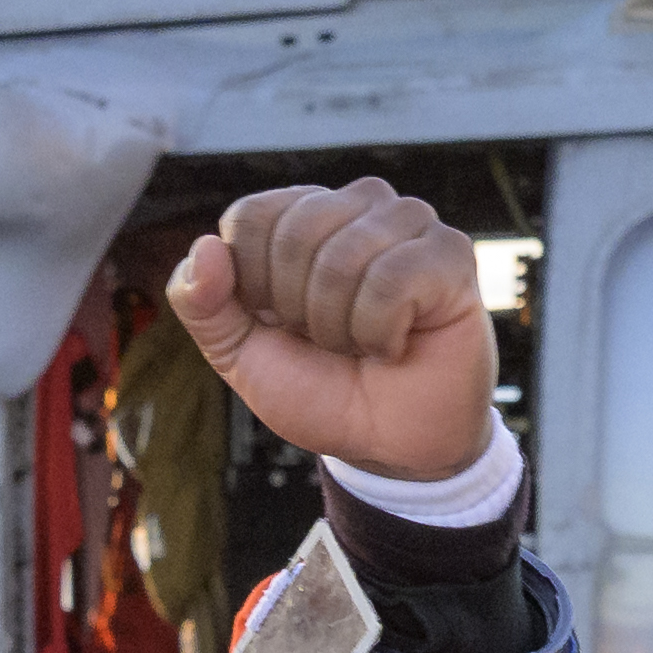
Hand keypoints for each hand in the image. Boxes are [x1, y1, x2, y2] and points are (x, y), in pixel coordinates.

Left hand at [171, 181, 497, 486]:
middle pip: (295, 233)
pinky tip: (396, 344)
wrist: (388, 446)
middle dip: (299, 311)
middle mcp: (354, 205)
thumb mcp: (239, 355)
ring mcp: (407, 222)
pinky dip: (380, 332)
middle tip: (330, 341)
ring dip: (340, 327)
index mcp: (299, 216)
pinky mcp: (450, 253)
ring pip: (343, 257)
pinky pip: (392, 279)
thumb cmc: (321, 390)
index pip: (250, 218)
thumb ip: (202, 304)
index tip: (281, 324)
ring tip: (362, 344)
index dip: (254, 286)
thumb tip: (204, 248)